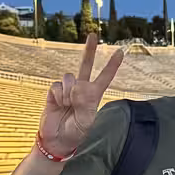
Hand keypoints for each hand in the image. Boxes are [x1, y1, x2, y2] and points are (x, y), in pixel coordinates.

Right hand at [38, 37, 124, 158]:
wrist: (57, 140)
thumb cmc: (76, 133)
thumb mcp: (86, 122)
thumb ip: (85, 104)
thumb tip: (78, 87)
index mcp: (93, 96)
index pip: (105, 77)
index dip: (112, 65)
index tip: (120, 51)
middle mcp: (81, 89)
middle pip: (85, 65)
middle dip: (89, 50)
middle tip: (93, 35)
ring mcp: (67, 90)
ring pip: (69, 78)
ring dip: (68, 92)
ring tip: (68, 105)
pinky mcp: (54, 92)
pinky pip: (57, 85)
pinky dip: (58, 95)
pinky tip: (59, 104)